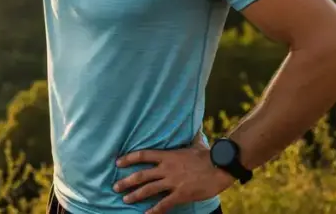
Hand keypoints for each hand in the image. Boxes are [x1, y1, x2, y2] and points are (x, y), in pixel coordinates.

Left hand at [112, 136, 234, 213]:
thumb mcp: (194, 143)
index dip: (128, 158)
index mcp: (168, 155)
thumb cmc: (208, 154)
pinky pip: (164, 204)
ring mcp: (173, 182)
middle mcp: (167, 169)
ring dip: (135, 195)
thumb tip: (193, 129)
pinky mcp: (181, 194)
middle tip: (115, 186)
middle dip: (126, 181)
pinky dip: (154, 210)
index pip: (143, 155)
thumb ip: (189, 138)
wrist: (221, 166)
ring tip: (125, 199)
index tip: (118, 162)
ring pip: (149, 190)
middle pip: (141, 175)